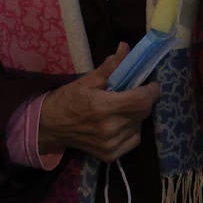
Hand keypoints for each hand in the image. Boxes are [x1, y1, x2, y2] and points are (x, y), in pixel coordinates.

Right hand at [37, 43, 159, 162]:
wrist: (50, 125)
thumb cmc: (68, 99)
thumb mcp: (87, 79)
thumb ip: (111, 66)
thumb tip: (125, 47)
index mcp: (103, 107)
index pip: (141, 100)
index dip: (152, 91)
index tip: (152, 84)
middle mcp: (109, 128)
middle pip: (143, 113)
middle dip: (144, 100)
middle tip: (136, 92)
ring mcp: (110, 144)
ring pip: (140, 126)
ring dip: (137, 115)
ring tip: (124, 108)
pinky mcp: (110, 155)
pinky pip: (133, 140)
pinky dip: (132, 129)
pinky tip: (121, 122)